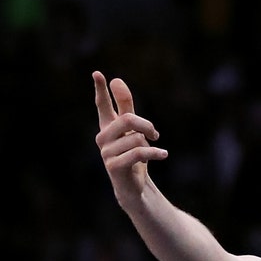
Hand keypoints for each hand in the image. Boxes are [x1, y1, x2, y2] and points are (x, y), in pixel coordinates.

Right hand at [94, 71, 166, 206]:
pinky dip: (154, 152)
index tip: (97, 73)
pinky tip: (163, 154)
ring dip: (149, 144)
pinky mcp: (113, 166)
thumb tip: (117, 80)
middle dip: (145, 125)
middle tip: (155, 134)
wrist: (134, 187)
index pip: (102, 105)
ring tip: (152, 151)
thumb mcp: (133, 130)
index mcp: (107, 127)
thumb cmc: (133, 156)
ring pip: (135, 138)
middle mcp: (103, 138)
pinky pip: (138, 152)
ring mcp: (106, 152)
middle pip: (127, 119)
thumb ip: (126, 107)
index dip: (100, 89)